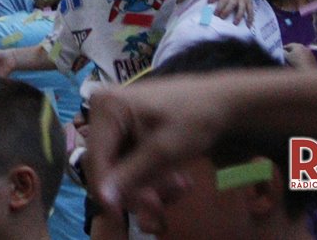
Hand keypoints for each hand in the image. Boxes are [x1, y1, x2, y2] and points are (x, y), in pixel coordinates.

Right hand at [81, 76, 235, 217]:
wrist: (221, 101)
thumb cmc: (194, 119)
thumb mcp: (163, 151)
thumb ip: (130, 175)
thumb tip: (102, 199)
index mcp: (105, 107)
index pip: (95, 158)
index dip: (108, 189)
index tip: (125, 215)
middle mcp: (102, 111)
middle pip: (106, 164)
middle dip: (134, 187)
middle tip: (162, 204)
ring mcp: (114, 119)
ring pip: (118, 166)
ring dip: (146, 184)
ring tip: (179, 187)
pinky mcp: (126, 128)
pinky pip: (128, 160)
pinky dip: (149, 174)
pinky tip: (174, 177)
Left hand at [214, 0, 257, 21]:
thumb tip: (208, 2)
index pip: (222, 1)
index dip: (218, 8)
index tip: (215, 14)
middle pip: (231, 5)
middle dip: (226, 12)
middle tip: (222, 17)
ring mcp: (243, 0)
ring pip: (242, 9)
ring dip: (238, 16)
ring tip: (235, 23)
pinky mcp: (249, 2)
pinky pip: (250, 10)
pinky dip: (250, 18)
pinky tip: (249, 24)